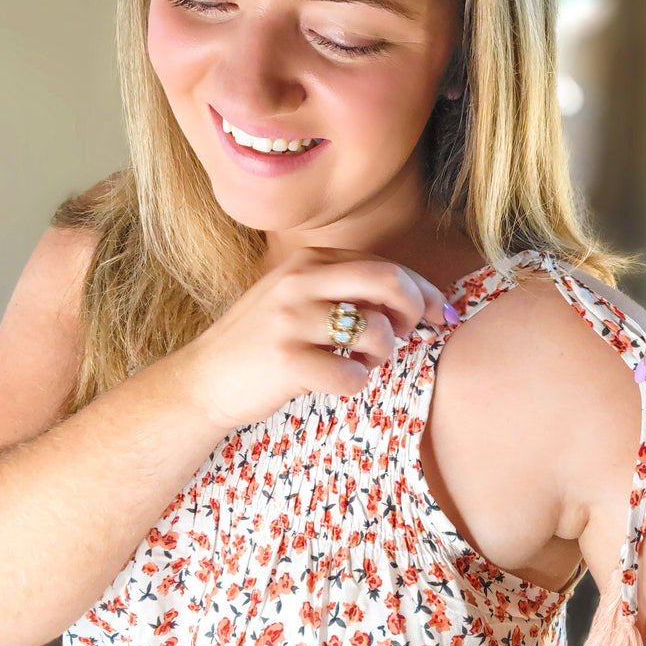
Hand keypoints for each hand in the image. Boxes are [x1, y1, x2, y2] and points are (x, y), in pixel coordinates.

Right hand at [180, 246, 448, 431]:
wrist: (202, 378)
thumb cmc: (263, 341)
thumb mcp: (297, 296)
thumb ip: (344, 287)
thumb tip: (419, 298)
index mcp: (308, 260)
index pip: (385, 265)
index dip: (424, 291)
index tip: (443, 314)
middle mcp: (299, 281)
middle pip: (388, 281)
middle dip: (415, 309)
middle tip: (409, 334)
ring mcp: (290, 320)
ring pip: (375, 330)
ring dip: (382, 353)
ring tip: (361, 362)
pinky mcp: (286, 361)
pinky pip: (352, 376)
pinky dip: (357, 385)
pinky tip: (337, 382)